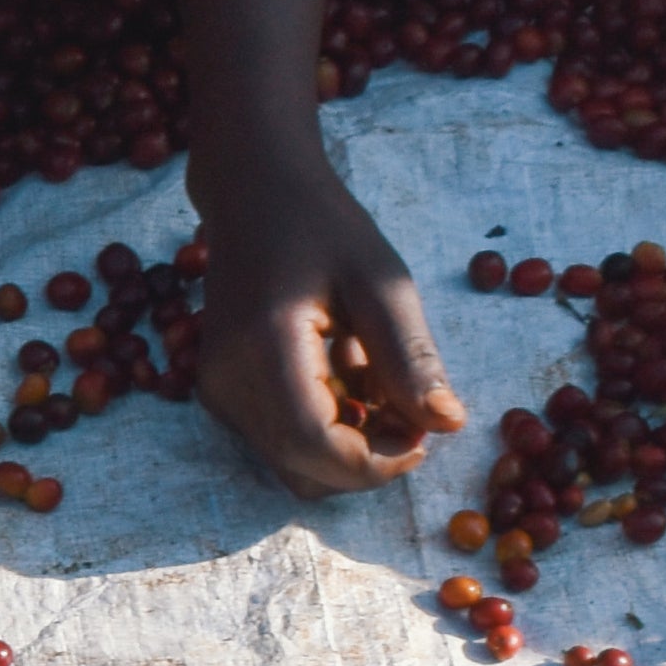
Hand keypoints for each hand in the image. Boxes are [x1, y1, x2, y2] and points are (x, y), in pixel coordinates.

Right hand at [189, 133, 461, 496]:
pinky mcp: (220, 395)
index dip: (376, 462)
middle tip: (411, 413)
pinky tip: (349, 381)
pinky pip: (281, 442)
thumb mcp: (382, 281)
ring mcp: (217, 393)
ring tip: (381, 390)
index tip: (424, 437)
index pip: (315, 446)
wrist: (253, 195)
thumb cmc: (321, 227)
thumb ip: (410, 358)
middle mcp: (227, 382)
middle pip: (304, 470)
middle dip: (368, 460)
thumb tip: (448, 425)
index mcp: (264, 348)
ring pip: (293, 466)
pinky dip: (327, 432)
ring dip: (349, 449)